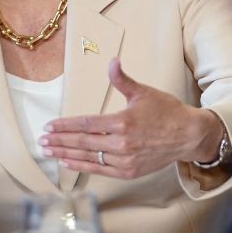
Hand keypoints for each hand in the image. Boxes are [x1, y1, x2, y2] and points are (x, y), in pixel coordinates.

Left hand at [40, 58, 223, 179]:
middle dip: (59, 141)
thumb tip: (111, 61)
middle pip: (82, 142)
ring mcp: (125, 160)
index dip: (65, 126)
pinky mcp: (129, 171)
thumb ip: (122, 79)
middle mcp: (121, 144)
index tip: (49, 126)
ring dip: (65, 155)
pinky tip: (68, 163)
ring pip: (88, 157)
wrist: (189, 136)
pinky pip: (100, 170)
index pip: (85, 124)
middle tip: (42, 141)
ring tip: (49, 152)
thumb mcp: (144, 93)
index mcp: (122, 122)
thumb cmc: (167, 112)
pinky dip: (82, 166)